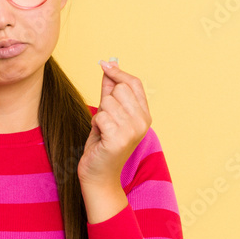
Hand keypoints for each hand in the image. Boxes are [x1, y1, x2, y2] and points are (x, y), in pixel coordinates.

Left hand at [77, 59, 151, 188]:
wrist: (99, 175)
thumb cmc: (102, 145)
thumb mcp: (108, 114)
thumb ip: (110, 91)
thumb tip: (109, 65)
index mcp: (144, 115)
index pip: (134, 83)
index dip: (118, 72)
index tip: (104, 64)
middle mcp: (143, 122)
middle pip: (120, 89)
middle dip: (106, 100)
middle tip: (105, 119)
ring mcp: (133, 130)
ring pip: (108, 103)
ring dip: (99, 115)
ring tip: (103, 131)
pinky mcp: (119, 139)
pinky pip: (100, 116)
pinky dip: (95, 125)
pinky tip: (100, 137)